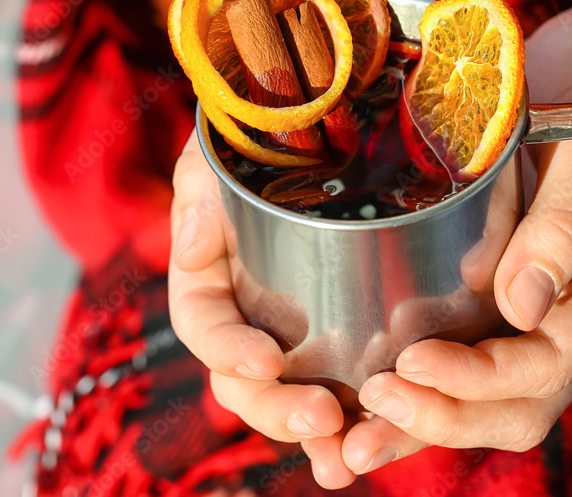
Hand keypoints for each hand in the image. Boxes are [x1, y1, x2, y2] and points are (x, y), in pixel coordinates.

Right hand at [168, 132, 354, 483]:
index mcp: (215, 277)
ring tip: (348, 456)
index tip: (265, 358)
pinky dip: (362, 421)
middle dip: (277, 409)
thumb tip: (189, 247)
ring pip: (298, 397)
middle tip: (321, 419)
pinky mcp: (353, 336)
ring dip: (318, 436)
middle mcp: (253, 314)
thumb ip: (200, 186)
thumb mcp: (226, 145)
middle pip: (250, 381)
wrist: (343, 116)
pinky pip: (351, 387)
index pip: (206, 325)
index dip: (227, 350)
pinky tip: (381, 443)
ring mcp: (302, 332)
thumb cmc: (272, 132)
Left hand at [326, 1, 571, 483]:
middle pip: (523, 401)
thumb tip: (522, 307)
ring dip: (426, 426)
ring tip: (349, 444)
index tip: (410, 366)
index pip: (550, 359)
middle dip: (445, 420)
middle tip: (367, 415)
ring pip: (494, 399)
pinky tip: (366, 403)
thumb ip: (563, 220)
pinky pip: (473, 365)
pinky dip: (425, 394)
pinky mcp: (509, 301)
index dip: (479, 378)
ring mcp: (549, 312)